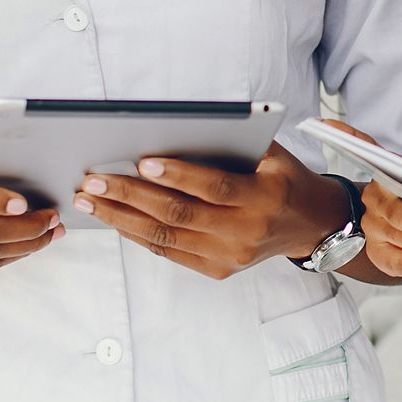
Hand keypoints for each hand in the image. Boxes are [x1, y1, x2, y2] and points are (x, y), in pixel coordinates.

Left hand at [75, 143, 349, 279]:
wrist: (311, 225)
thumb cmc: (284, 179)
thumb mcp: (272, 154)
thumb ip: (233, 143)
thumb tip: (176, 131)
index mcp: (263, 197)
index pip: (214, 187)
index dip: (178, 175)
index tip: (142, 161)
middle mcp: (245, 231)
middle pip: (179, 214)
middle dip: (131, 196)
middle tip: (94, 180)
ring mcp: (229, 256)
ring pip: (166, 237)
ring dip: (122, 218)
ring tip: (90, 200)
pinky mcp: (217, 270)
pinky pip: (169, 252)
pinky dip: (138, 234)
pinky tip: (114, 217)